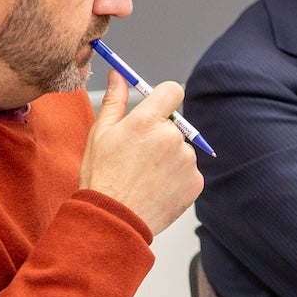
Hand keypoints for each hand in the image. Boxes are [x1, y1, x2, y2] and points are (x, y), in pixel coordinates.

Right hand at [79, 67, 203, 233]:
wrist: (114, 221)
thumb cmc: (103, 178)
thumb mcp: (100, 134)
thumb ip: (116, 100)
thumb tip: (118, 75)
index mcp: (147, 121)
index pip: (172, 90)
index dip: (163, 98)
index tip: (156, 109)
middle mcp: (171, 137)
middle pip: (174, 124)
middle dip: (160, 135)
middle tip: (139, 156)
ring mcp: (186, 161)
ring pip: (181, 149)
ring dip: (169, 158)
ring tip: (146, 176)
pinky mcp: (196, 182)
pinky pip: (189, 171)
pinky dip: (177, 178)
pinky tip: (157, 188)